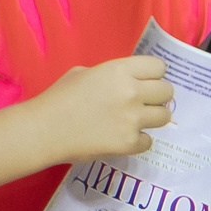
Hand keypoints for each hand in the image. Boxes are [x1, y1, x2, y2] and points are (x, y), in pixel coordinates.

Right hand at [33, 56, 172, 161]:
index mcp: (119, 71)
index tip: (147, 81)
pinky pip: (149, 140)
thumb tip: (129, 81)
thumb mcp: (83, 73)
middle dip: (157, 96)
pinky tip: (122, 138)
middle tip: (143, 102)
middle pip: (167, 91)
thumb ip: (111, 75)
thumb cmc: (58, 98)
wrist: (43, 131)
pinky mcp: (129, 143)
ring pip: (164, 116)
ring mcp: (132, 119)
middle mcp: (131, 92)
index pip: (159, 67)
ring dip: (152, 118)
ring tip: (135, 121)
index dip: (154, 74)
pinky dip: (138, 141)